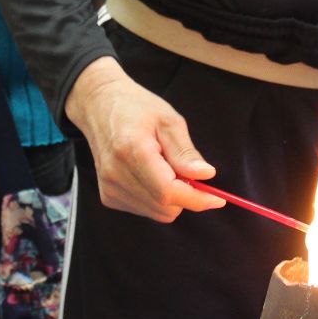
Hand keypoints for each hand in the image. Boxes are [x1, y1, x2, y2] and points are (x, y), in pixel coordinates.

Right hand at [65, 56, 224, 222]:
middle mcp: (116, 175)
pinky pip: (145, 209)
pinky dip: (157, 198)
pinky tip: (151, 174)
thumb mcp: (169, 120)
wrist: (99, 106)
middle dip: (186, 195)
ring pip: (157, 212)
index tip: (218, 199)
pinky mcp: (108, 196)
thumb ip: (186, 152)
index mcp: (133, 151)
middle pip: (165, 207)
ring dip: (171, 197)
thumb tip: (206, 176)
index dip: (197, 199)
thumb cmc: (136, 108)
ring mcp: (109, 188)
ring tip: (165, 167)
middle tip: (188, 170)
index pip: (168, 192)